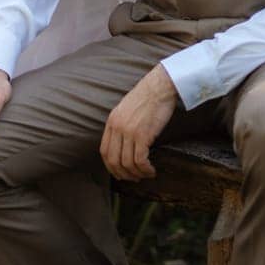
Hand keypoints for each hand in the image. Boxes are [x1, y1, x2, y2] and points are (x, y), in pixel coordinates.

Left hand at [99, 65, 177, 180]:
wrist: (160, 86)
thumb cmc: (148, 96)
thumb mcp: (127, 109)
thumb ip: (122, 124)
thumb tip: (124, 143)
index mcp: (112, 121)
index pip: (104, 151)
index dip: (111, 166)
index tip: (120, 173)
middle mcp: (117, 128)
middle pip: (113, 160)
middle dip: (123, 174)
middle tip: (134, 178)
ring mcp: (129, 131)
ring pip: (127, 163)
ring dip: (137, 174)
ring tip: (146, 174)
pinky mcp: (142, 135)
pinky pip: (140, 160)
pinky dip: (145, 169)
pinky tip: (151, 170)